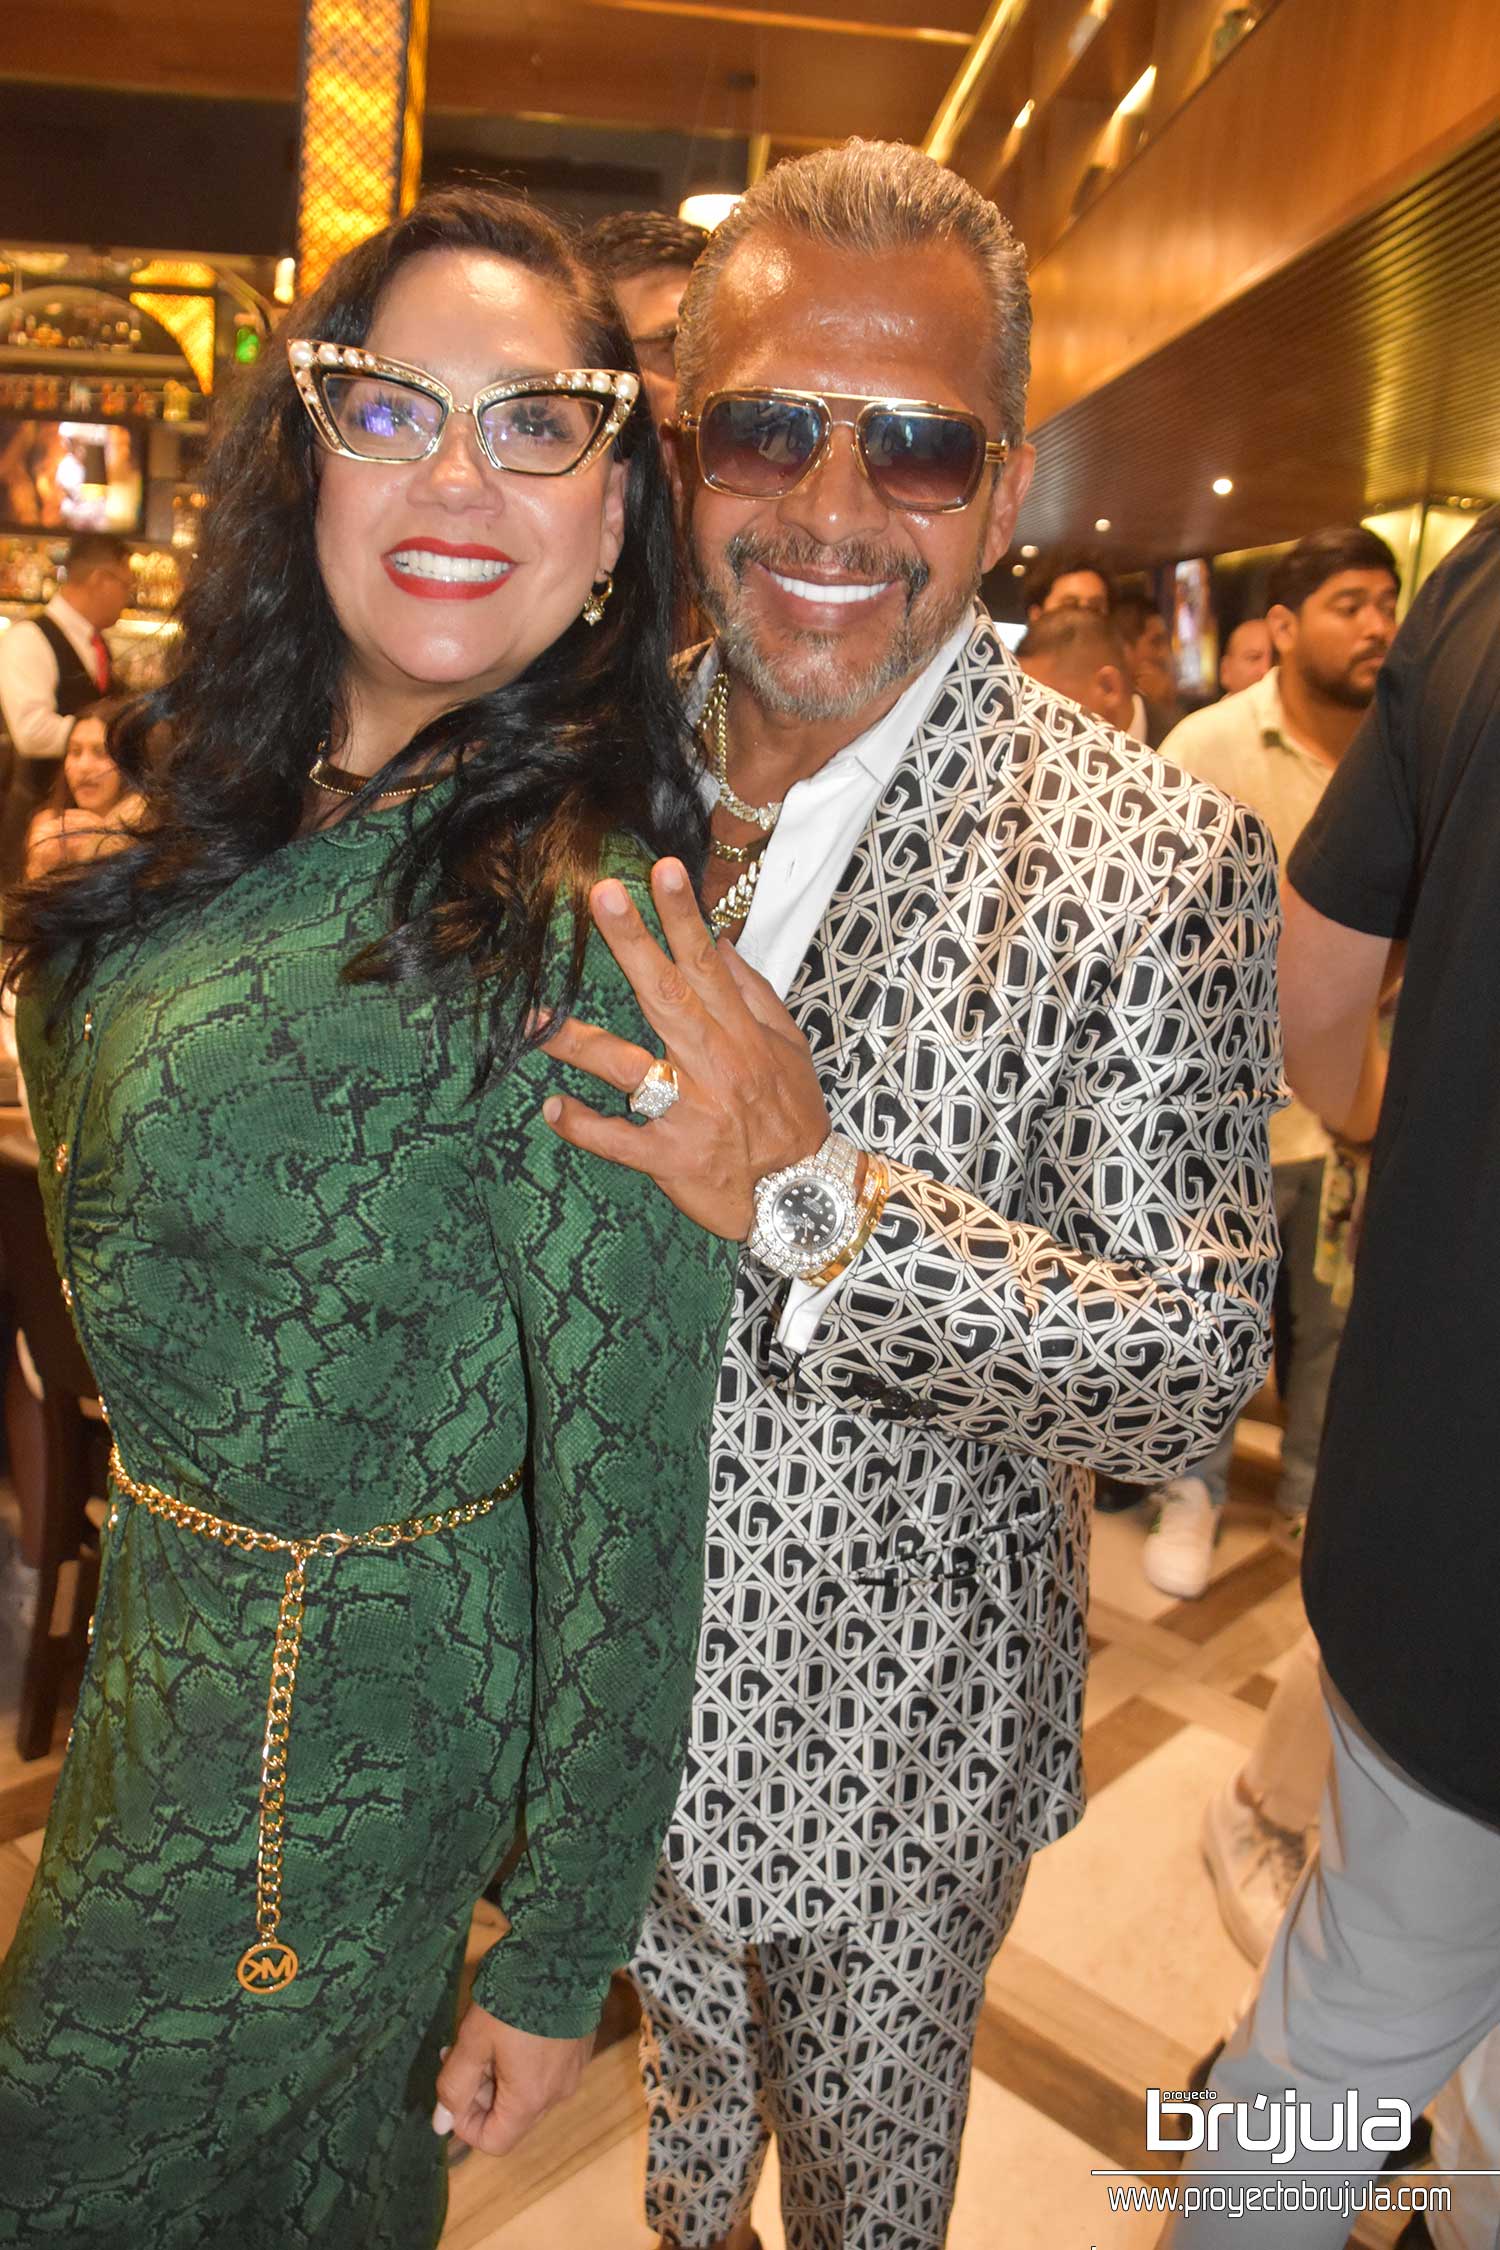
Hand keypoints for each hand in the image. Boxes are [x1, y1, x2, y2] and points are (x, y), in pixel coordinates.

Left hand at [432, 2000, 591, 2154]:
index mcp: (530, 2098)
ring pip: (526, 2092)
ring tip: (485, 2033)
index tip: (454, 2086)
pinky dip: (523, 2060)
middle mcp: (556, 2093)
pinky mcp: (578, 2048)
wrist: (563, 1951)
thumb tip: (441, 2125)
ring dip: (499, 2074)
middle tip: (462, 2052)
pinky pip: (545, 2071)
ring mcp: (571, 2071)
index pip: (493, 2141)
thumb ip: (454, 2086)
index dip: (465, 2123)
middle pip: (510, 2117)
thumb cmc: (514, 1997)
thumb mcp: (473, 2040)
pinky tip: (513, 2025)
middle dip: (480, 2092)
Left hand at [539, 858, 831, 1239]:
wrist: (804, 1200)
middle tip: (603, 897)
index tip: (663, 871)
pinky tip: (552, 1110)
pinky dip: (585, 1127)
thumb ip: (753, 995)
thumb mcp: (789, 1049)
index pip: (709, 965)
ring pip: (630, 1068)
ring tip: (536, 1018)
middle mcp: (714, 1066)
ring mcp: (691, 1112)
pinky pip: (619, 1141)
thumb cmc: (793, 1118)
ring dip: (580, 1041)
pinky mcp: (671, 1158)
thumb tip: (720, 944)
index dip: (685, 917)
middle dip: (634, 945)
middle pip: (668, 996)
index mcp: (741, 1036)